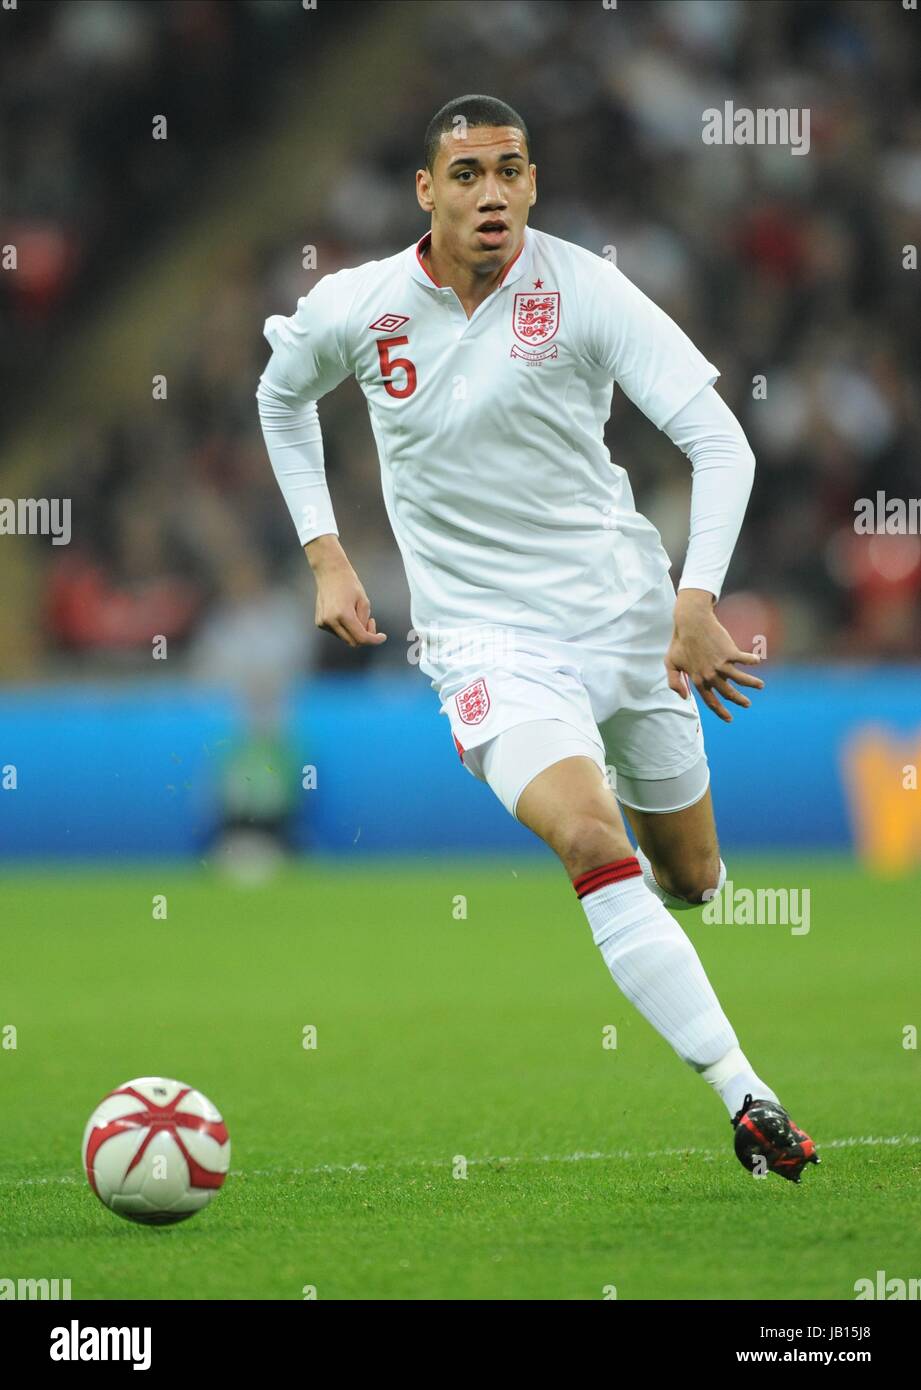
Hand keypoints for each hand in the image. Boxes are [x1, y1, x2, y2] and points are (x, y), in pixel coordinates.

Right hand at [305, 535, 386, 648]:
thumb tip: (364, 635)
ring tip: (356, 614)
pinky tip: (346, 614)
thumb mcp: (364, 602)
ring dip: (354, 631)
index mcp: (343, 615)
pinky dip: (345, 628)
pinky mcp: (320, 622)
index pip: (361, 638)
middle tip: (370, 622)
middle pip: (353, 642)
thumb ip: (365, 621)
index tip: (382, 637)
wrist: (330, 572)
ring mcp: (323, 623)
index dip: (374, 640)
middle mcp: (331, 621)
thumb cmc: (348, 583)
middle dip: (365, 636)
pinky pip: (337, 632)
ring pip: (345, 638)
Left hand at [665, 589, 762, 722]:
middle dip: (740, 700)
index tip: (729, 718)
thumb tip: (684, 696)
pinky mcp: (730, 652)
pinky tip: (756, 660)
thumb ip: (674, 682)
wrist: (691, 623)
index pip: (711, 701)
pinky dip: (752, 660)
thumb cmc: (680, 642)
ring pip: (741, 680)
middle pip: (729, 694)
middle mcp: (710, 675)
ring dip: (752, 684)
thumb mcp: (670, 663)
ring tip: (760, 686)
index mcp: (697, 680)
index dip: (720, 711)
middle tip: (747, 704)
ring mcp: (721, 664)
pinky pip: (745, 660)